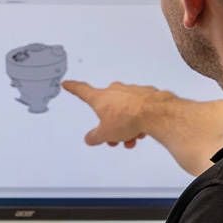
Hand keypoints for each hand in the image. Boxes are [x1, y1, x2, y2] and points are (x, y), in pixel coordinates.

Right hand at [61, 80, 175, 148]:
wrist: (155, 113)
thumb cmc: (128, 118)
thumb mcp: (105, 134)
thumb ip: (95, 137)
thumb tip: (90, 138)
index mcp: (100, 98)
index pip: (81, 90)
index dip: (73, 88)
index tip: (67, 83)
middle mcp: (115, 91)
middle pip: (107, 108)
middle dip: (110, 123)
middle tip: (115, 137)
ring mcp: (131, 91)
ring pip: (125, 110)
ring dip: (126, 126)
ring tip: (132, 139)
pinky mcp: (146, 95)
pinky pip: (138, 108)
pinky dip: (139, 119)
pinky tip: (143, 130)